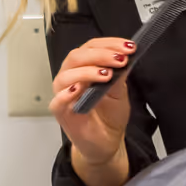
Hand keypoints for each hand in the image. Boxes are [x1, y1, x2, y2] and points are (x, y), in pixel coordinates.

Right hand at [51, 37, 136, 185]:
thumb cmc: (109, 116)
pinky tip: (79, 90)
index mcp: (84, 67)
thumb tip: (123, 57)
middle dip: (100, 55)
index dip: (109, 44)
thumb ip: (119, 75)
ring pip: (66, 75)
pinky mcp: (60, 112)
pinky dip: (67, 93)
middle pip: (77, 57)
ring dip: (87, 71)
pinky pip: (58, 100)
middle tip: (119, 59)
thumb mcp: (120, 92)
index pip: (91, 47)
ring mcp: (63, 94)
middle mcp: (71, 77)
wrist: (107, 142)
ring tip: (106, 75)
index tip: (128, 47)